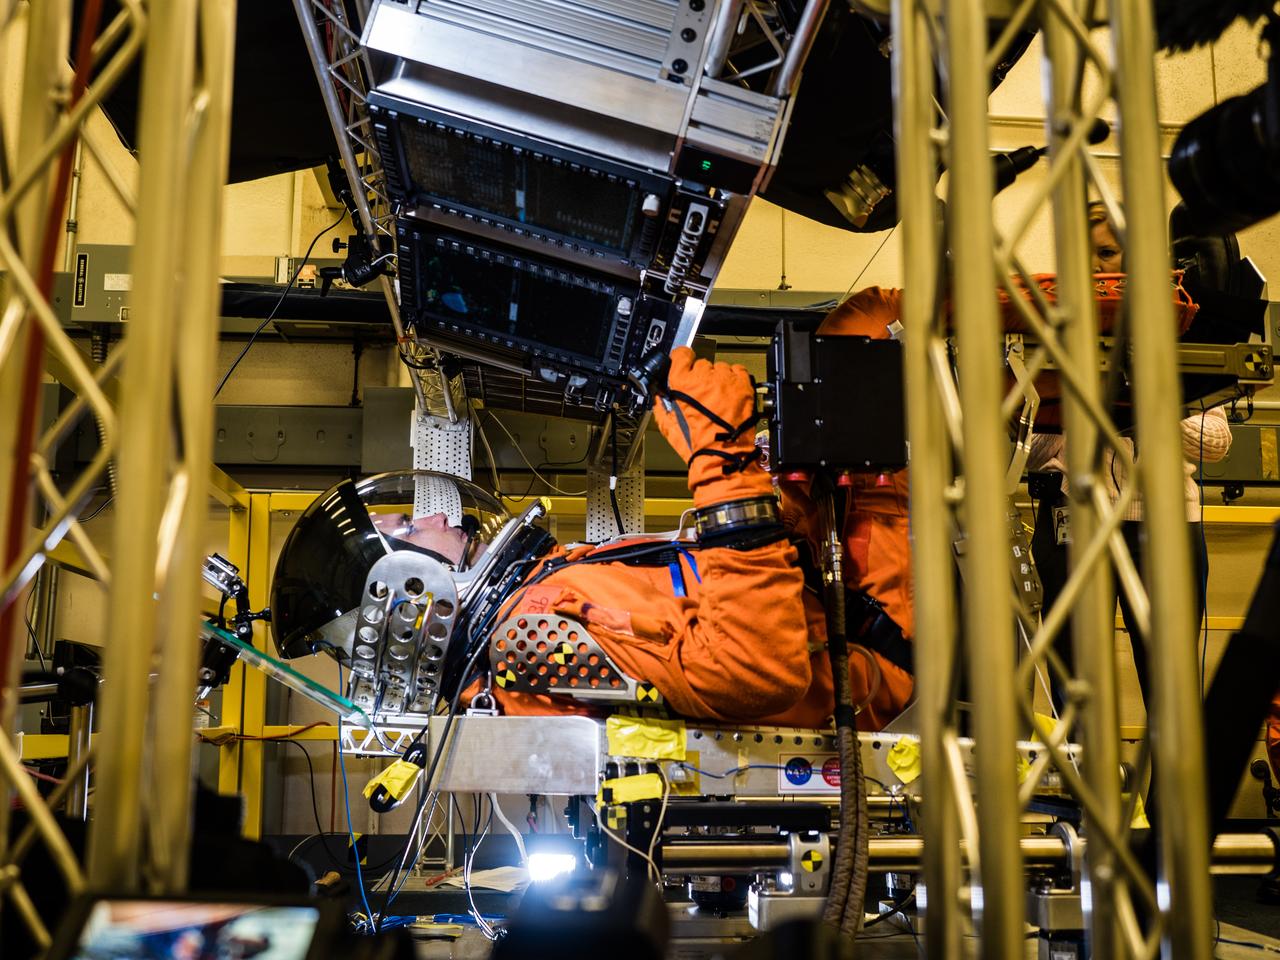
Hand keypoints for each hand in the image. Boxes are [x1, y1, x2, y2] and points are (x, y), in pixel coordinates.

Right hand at [653, 347, 772, 507]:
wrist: (724, 456)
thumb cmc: (698, 445)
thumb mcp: (668, 427)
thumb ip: (661, 406)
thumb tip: (660, 396)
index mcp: (683, 384)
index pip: (680, 355)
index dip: (681, 361)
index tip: (683, 364)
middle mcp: (704, 378)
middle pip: (701, 364)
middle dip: (700, 378)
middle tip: (701, 396)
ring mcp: (725, 380)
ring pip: (720, 367)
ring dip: (717, 379)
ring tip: (718, 399)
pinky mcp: (743, 385)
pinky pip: (737, 371)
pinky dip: (734, 379)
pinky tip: (730, 394)